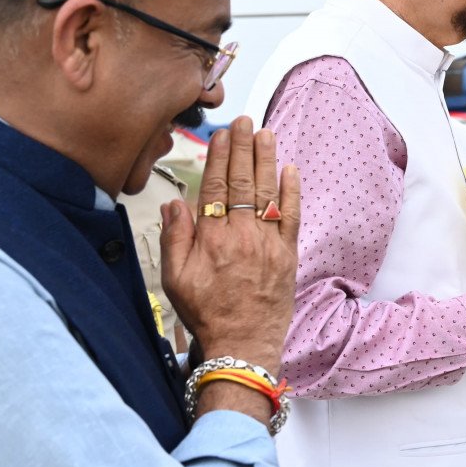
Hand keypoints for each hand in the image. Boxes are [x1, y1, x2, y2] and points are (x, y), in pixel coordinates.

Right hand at [161, 116, 300, 376]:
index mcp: (212, 238)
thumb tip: (174, 203)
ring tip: (266, 133)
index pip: (216, 187)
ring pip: (267, 192)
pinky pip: (290, 216)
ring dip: (267, 160)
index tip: (222, 135)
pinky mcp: (287, 254)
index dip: (220, 157)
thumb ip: (174, 238)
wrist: (243, 344)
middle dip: (243, 148)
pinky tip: (290, 170)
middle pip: (244, 182)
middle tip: (245, 121)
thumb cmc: (206, 314)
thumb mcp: (175, 279)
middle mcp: (242, 234)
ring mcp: (268, 242)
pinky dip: (291, 191)